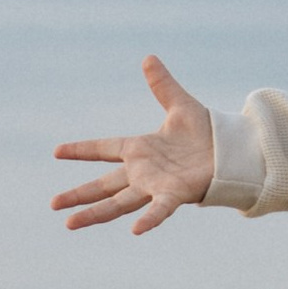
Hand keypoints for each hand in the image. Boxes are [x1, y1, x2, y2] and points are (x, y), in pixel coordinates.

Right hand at [52, 55, 216, 234]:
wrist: (232, 152)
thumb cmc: (206, 133)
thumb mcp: (181, 105)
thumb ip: (163, 85)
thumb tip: (149, 57)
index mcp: (140, 149)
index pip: (104, 148)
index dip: (82, 149)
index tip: (57, 151)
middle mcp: (143, 171)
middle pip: (104, 185)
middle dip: (79, 195)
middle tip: (54, 204)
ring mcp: (156, 186)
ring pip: (120, 203)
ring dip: (96, 213)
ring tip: (70, 224)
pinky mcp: (176, 195)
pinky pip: (159, 209)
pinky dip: (148, 219)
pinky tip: (134, 231)